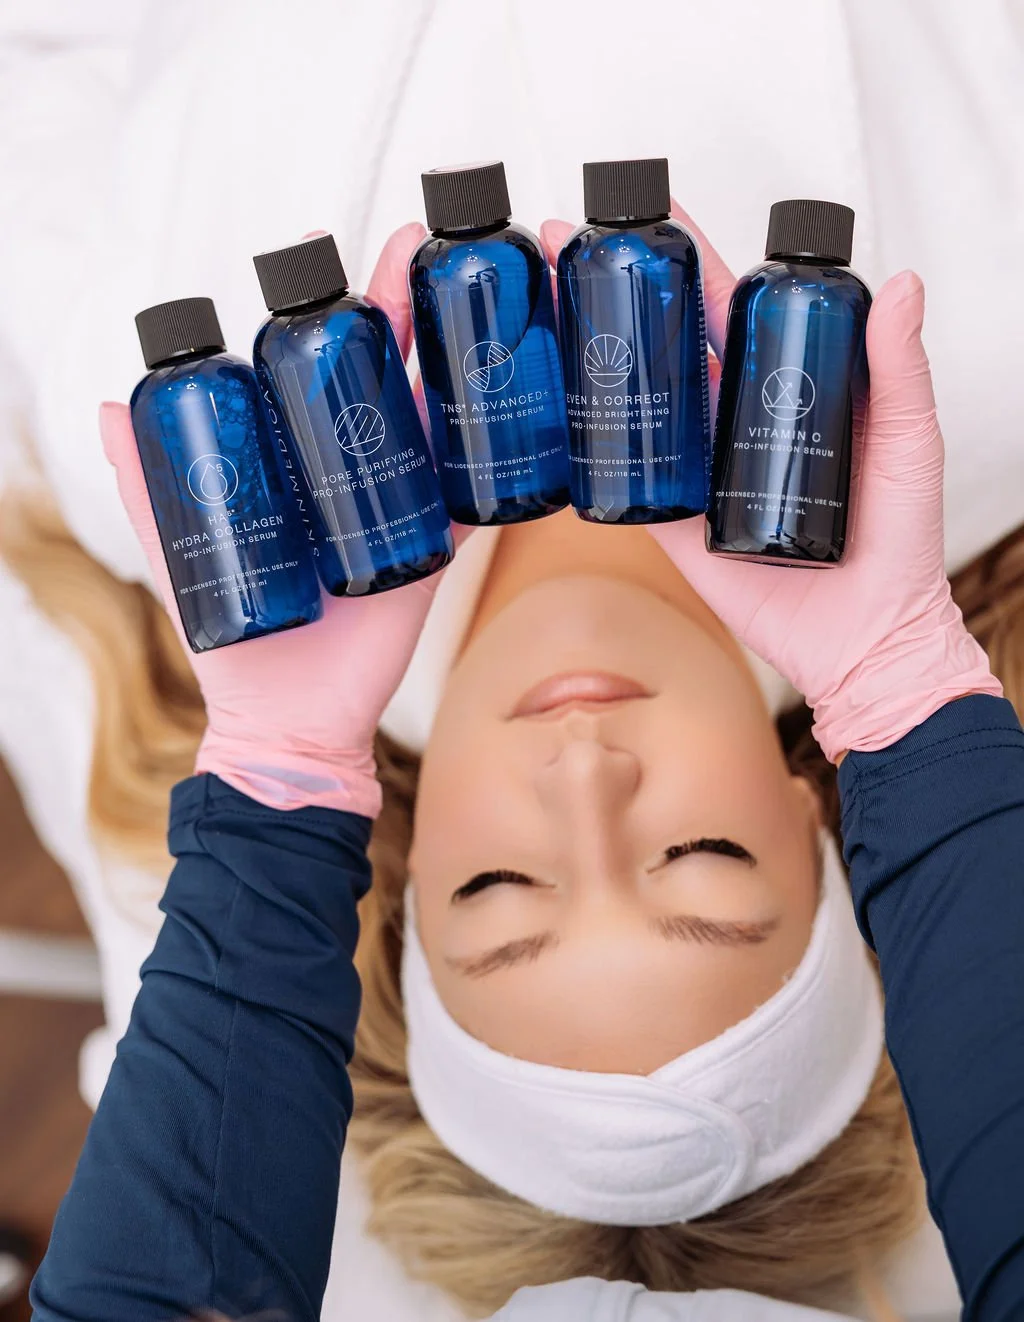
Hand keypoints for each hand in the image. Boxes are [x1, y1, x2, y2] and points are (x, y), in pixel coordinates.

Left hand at [101, 221, 444, 817]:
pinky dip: (496, 459)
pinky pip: (471, 497)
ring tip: (470, 304)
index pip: (314, 372)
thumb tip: (107, 404)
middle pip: (384, 374)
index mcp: (299, 464)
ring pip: (434, 418)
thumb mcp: (182, 552)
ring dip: (456, 360)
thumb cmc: (236, 641)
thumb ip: (152, 486)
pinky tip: (520, 407)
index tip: (325, 256)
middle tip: (416, 247)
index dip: (324, 314)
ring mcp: (400, 505)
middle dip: (401, 307)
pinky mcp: (434, 549)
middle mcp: (355, 472)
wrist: (287, 719)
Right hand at [540, 211, 1000, 762]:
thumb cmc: (900, 542)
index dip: (695, 260)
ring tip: (548, 310)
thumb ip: (901, 368)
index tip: (657, 216)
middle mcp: (732, 425)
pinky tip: (555, 409)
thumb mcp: (909, 440)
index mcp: (784, 392)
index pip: (732, 312)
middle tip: (569, 247)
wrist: (868, 636)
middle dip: (620, 296)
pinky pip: (629, 483)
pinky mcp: (676, 527)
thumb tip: (903, 283)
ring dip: (592, 358)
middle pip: (671, 346)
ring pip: (640, 404)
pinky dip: (590, 451)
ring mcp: (698, 474)